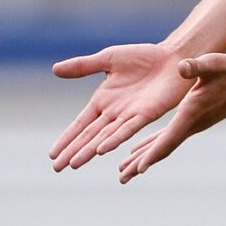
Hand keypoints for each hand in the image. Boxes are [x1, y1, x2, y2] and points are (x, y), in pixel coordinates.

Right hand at [48, 43, 195, 171]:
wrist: (173, 57)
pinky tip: (101, 150)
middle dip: (72, 151)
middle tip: (57, 168)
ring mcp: (129, 115)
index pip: (80, 124)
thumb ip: (82, 66)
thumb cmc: (143, 57)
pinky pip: (127, 129)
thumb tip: (54, 69)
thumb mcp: (107, 59)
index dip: (66, 139)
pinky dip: (113, 139)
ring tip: (74, 164)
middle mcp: (114, 113)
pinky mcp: (146, 114)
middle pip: (89, 136)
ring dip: (88, 151)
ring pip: (104, 137)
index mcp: (103, 101)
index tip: (52, 154)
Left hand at [112, 49, 225, 182]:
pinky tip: (141, 149)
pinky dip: (154, 144)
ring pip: (164, 145)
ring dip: (144, 157)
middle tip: (122, 179)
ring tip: (124, 170)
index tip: (138, 170)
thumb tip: (182, 67)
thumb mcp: (212, 64)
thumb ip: (196, 67)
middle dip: (141, 164)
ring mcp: (194, 124)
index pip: (169, 139)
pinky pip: (170, 136)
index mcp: (192, 113)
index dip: (153, 154)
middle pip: (163, 149)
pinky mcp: (195, 119)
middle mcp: (192, 124)